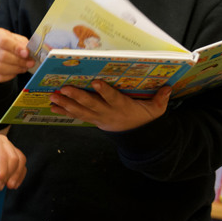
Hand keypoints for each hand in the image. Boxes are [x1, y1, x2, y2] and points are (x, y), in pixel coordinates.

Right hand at [0, 28, 34, 82]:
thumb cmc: (9, 45)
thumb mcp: (17, 40)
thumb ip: (23, 45)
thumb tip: (27, 52)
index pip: (3, 41)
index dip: (15, 48)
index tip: (26, 53)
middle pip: (2, 55)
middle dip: (19, 61)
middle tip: (30, 63)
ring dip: (15, 69)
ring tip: (24, 68)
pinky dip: (10, 76)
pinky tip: (16, 72)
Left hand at [0, 132, 26, 189]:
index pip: (1, 156)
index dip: (1, 172)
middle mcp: (2, 141)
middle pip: (13, 158)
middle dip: (8, 175)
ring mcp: (8, 147)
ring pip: (20, 161)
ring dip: (16, 176)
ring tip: (8, 187)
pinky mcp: (12, 155)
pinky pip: (21, 165)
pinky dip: (19, 176)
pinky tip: (13, 184)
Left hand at [48, 81, 171, 131]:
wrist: (137, 138)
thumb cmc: (145, 118)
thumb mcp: (156, 110)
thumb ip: (161, 99)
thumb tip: (169, 87)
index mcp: (123, 107)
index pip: (113, 98)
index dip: (104, 92)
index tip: (95, 82)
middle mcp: (108, 113)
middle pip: (91, 105)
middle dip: (77, 97)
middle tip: (64, 88)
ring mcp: (98, 118)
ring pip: (80, 111)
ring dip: (65, 104)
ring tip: (52, 97)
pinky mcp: (93, 120)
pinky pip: (77, 116)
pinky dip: (64, 111)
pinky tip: (53, 106)